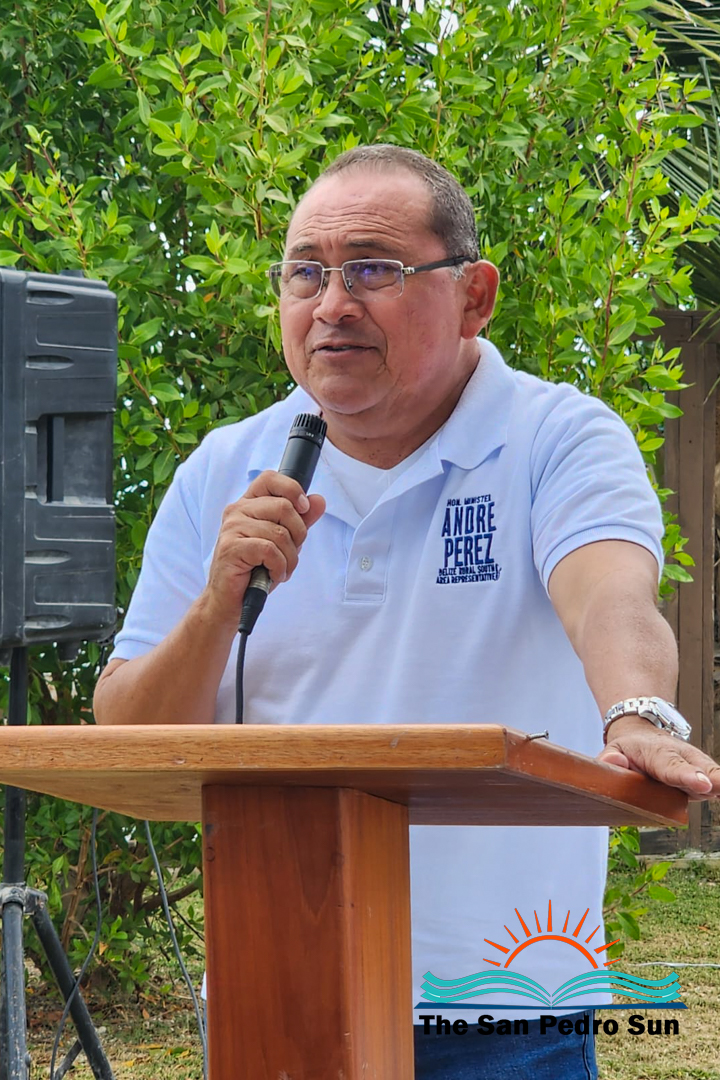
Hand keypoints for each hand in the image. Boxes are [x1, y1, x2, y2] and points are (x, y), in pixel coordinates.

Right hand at [202, 471, 325, 625]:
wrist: (230, 601)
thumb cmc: (255, 570)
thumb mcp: (283, 543)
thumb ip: (300, 520)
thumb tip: (318, 500)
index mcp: (248, 505)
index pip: (270, 479)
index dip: (292, 490)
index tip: (304, 509)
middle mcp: (237, 511)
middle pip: (284, 506)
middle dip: (298, 534)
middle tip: (291, 553)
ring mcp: (232, 528)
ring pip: (280, 533)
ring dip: (289, 558)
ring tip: (281, 569)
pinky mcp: (232, 548)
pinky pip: (270, 550)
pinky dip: (279, 567)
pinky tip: (272, 574)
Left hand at [598, 715, 719, 799]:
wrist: (643, 736)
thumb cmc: (630, 749)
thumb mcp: (614, 748)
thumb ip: (610, 758)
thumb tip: (613, 761)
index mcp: (657, 752)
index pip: (671, 766)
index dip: (687, 776)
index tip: (701, 783)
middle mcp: (682, 756)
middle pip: (700, 768)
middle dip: (712, 778)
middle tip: (715, 786)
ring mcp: (695, 765)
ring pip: (712, 773)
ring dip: (719, 782)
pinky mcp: (704, 775)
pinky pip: (716, 781)